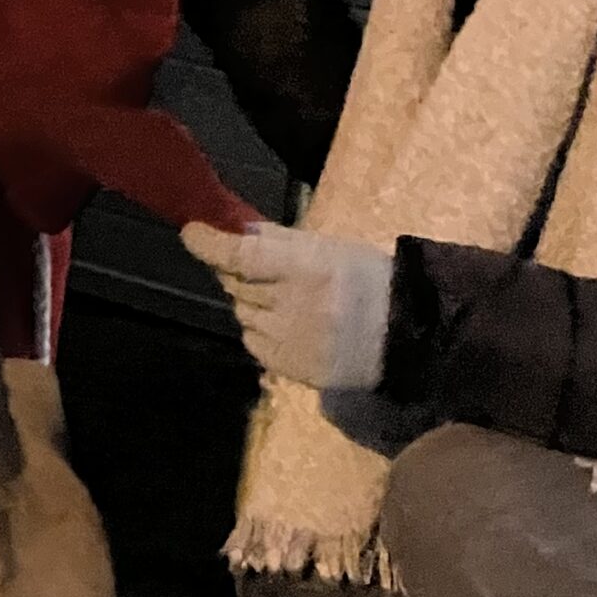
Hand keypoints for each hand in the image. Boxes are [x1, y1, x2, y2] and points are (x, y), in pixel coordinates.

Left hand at [182, 221, 392, 392]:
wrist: (405, 333)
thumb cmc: (365, 279)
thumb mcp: (327, 247)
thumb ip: (278, 239)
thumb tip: (235, 229)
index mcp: (305, 269)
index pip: (241, 257)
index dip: (210, 245)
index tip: (191, 232)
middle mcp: (293, 307)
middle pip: (236, 286)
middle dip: (234, 273)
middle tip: (253, 268)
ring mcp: (290, 341)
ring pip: (241, 314)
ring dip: (249, 303)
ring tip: (282, 300)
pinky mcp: (291, 368)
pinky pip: (253, 342)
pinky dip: (259, 329)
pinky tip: (286, 324)